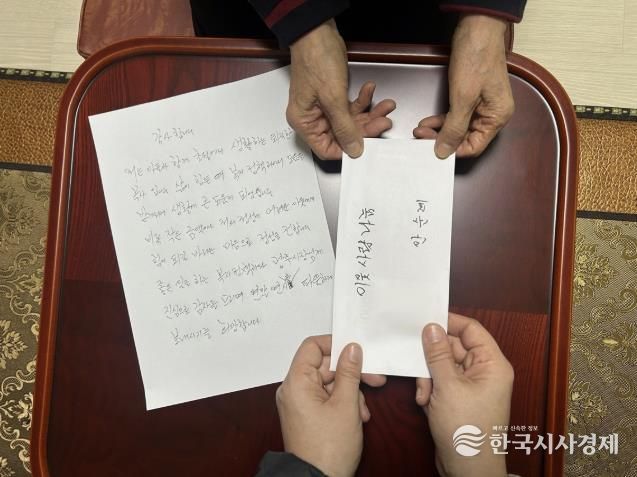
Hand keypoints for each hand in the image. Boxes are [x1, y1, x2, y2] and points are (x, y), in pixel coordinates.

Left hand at [276, 336, 385, 476]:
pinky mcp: (306, 414)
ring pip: (328, 382)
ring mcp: (299, 403)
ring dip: (350, 391)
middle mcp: (293, 389)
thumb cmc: (328, 448)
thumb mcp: (346, 404)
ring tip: (364, 410)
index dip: (335, 344)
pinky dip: (342, 402)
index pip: (312, 346)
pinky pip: (325, 397)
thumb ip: (349, 372)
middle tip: (375, 378)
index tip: (356, 349)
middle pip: (323, 365)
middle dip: (350, 372)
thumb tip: (352, 348)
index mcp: (296, 382)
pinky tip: (358, 416)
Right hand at [288, 20, 394, 159]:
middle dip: (366, 128)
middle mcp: (313, 118)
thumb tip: (354, 150)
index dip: (348, 149)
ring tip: (385, 105)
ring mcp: (325, 107)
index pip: (327, 149)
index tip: (367, 145)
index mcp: (305, 122)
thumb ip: (345, 128)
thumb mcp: (333, 99)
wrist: (317, 32)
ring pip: (351, 120)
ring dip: (370, 113)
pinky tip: (370, 89)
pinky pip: (352, 106)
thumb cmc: (316, 60)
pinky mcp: (334, 96)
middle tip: (383, 120)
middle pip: (343, 135)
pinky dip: (364, 100)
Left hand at [414, 14, 513, 158]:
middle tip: (422, 137)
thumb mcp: (463, 98)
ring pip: (457, 128)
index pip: (474, 147)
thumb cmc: (477, 58)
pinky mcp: (470, 97)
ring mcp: (481, 105)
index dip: (453, 150)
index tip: (433, 150)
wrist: (477, 29)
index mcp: (497, 117)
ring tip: (421, 128)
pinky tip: (428, 121)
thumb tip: (444, 151)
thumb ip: (454, 128)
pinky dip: (441, 120)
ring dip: (439, 130)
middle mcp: (492, 114)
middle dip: (442, 139)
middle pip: (465, 138)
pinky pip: (455, 116)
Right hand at [417, 313, 513, 476]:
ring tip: (424, 394)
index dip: (448, 322)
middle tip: (418, 365)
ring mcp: (472, 385)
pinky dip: (430, 389)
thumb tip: (431, 327)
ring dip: (428, 377)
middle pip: (453, 347)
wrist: (468, 469)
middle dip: (432, 358)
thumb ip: (437, 354)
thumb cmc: (467, 430)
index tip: (424, 319)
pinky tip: (425, 403)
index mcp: (492, 364)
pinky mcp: (459, 397)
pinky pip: (441, 381)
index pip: (471, 329)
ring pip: (443, 365)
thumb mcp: (447, 387)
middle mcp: (484, 371)